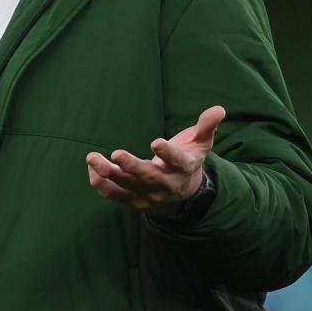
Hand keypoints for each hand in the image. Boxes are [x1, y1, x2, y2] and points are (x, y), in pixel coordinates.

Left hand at [85, 105, 225, 216]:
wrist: (183, 194)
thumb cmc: (188, 160)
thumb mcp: (200, 143)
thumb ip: (206, 126)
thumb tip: (219, 109)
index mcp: (184, 169)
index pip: (178, 162)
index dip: (168, 153)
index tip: (156, 142)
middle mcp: (166, 185)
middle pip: (149, 178)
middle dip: (132, 166)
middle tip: (116, 153)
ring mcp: (149, 196)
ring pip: (127, 187)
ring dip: (109, 174)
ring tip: (92, 158)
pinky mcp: (133, 202)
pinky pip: (114, 196)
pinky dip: (101, 184)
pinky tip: (92, 167)